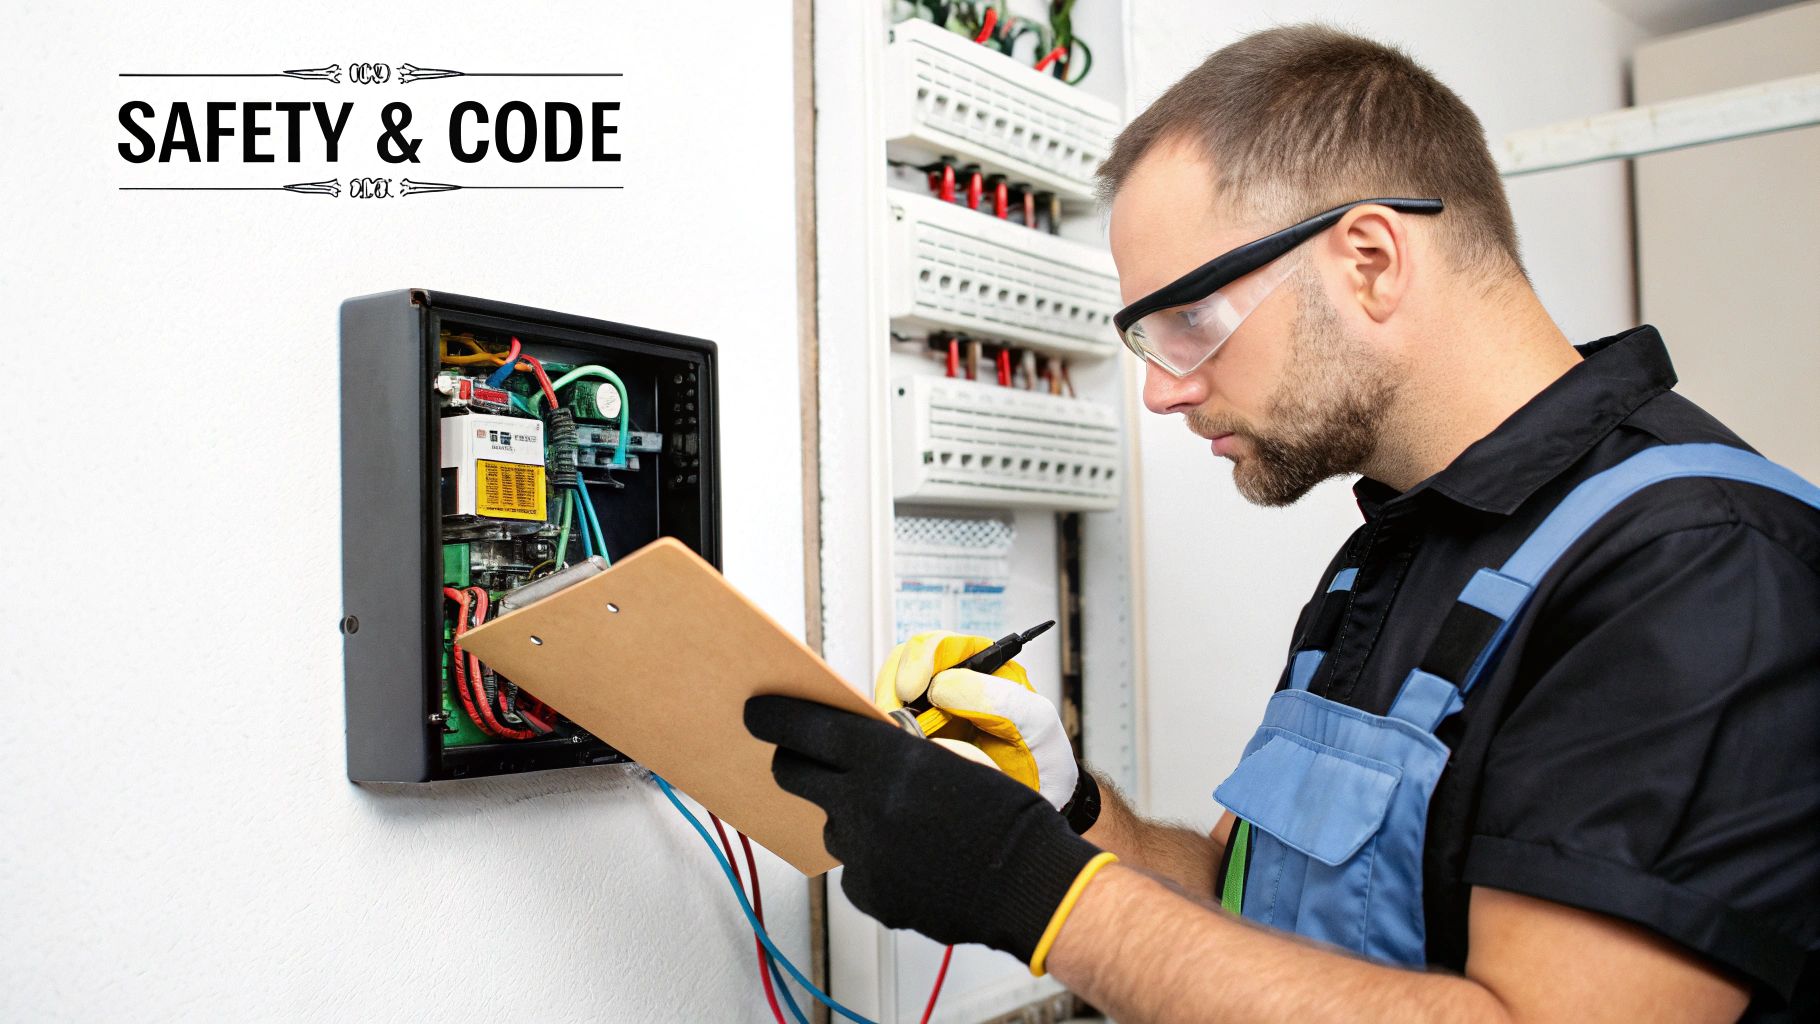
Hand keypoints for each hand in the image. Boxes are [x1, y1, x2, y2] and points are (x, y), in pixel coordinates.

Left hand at [746, 695, 1104, 963]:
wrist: (1033, 883)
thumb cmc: (1006, 816)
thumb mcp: (953, 757)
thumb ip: (895, 749)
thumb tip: (851, 742)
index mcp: (890, 760)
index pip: (808, 728)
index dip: (776, 716)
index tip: (756, 712)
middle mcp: (867, 805)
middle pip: (795, 773)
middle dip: (795, 760)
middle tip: (805, 756)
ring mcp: (864, 854)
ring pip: (830, 822)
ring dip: (851, 814)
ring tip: (902, 820)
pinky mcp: (870, 893)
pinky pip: (854, 866)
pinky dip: (874, 858)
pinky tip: (913, 856)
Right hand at [874, 631, 1079, 809]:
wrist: (1038, 803)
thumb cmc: (1043, 761)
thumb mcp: (1035, 724)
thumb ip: (996, 699)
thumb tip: (941, 686)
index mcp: (986, 670)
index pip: (943, 646)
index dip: (921, 660)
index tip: (911, 690)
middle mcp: (956, 685)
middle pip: (908, 662)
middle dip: (895, 684)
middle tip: (895, 713)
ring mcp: (934, 712)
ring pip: (893, 693)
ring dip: (889, 708)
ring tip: (899, 730)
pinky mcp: (920, 738)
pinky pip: (893, 725)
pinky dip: (889, 731)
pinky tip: (903, 743)